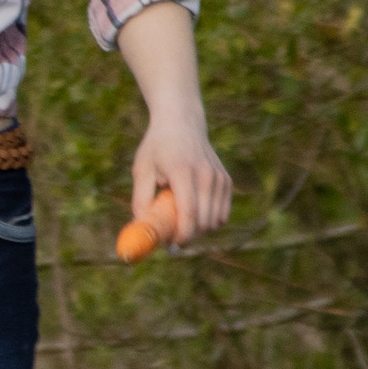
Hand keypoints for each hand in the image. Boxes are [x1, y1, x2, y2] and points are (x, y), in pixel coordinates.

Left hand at [136, 124, 230, 247]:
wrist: (181, 122)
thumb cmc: (157, 148)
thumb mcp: (142, 170)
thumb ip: (141, 200)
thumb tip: (142, 229)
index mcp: (183, 172)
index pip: (189, 214)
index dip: (181, 236)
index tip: (170, 246)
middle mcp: (206, 176)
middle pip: (204, 222)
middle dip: (189, 237)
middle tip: (172, 240)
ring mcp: (219, 178)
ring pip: (215, 221)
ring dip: (200, 231)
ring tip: (182, 225)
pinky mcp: (226, 181)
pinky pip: (222, 213)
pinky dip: (210, 221)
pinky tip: (195, 215)